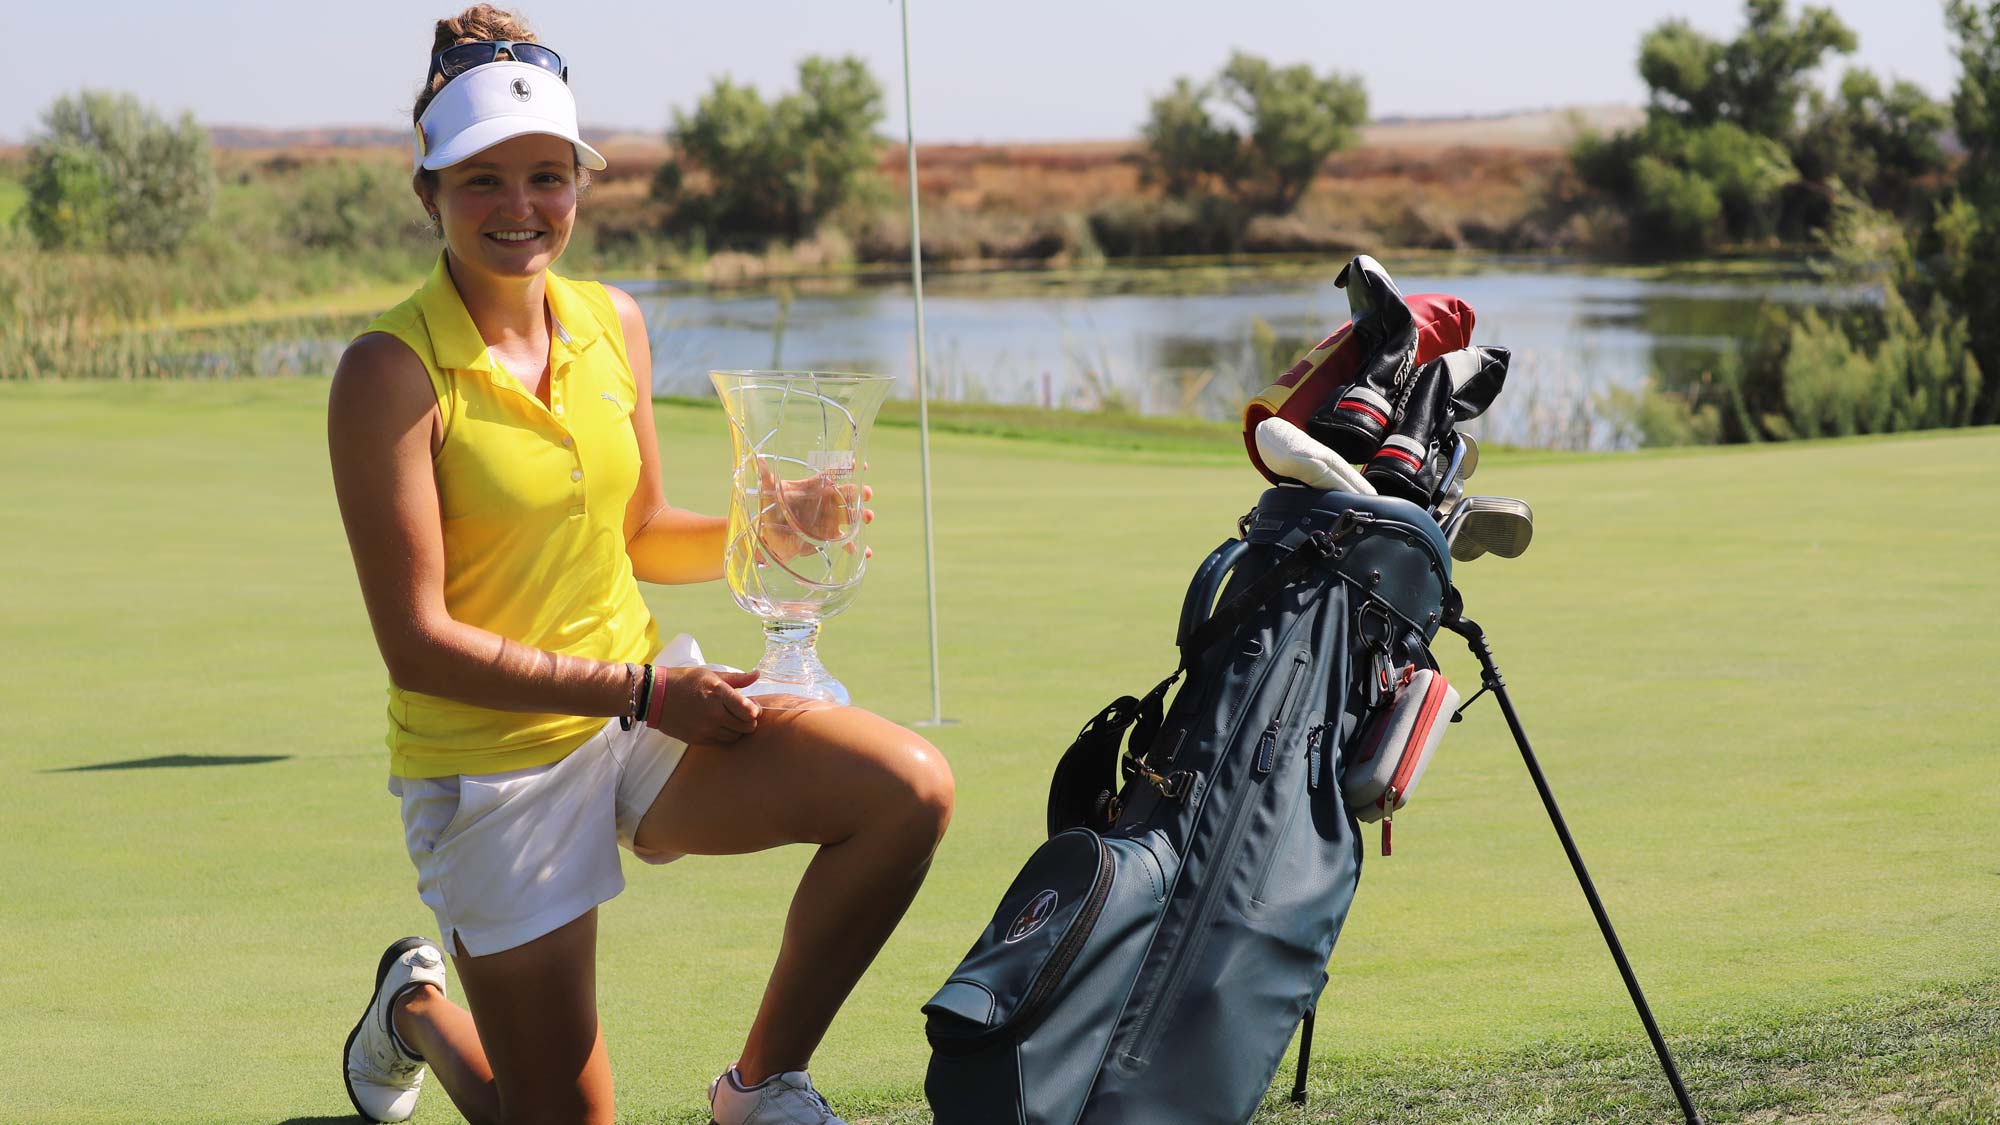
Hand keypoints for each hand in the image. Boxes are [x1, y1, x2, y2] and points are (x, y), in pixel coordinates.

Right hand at [649, 666, 761, 743]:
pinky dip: (723, 734)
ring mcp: (705, 728)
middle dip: (749, 720)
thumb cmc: (684, 681)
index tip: (751, 706)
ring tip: (728, 718)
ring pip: (735, 736)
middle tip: (742, 713)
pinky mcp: (697, 739)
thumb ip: (736, 679)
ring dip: (736, 729)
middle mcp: (714, 713)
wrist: (654, 696)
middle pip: (747, 727)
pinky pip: (721, 742)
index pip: (750, 711)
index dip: (755, 710)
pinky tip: (716, 724)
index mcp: (719, 693)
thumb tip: (757, 674)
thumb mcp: (710, 675)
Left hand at [757, 459, 874, 562]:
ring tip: (868, 517)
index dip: (847, 468)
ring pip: (852, 516)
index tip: (860, 464)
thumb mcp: (768, 495)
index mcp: (814, 488)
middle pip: (849, 494)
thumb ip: (767, 478)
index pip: (834, 474)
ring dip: (863, 516)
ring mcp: (830, 520)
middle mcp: (826, 502)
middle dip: (861, 492)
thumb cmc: (769, 513)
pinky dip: (857, 547)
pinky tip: (865, 552)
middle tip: (866, 492)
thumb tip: (759, 458)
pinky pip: (847, 542)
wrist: (769, 540)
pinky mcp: (829, 538)